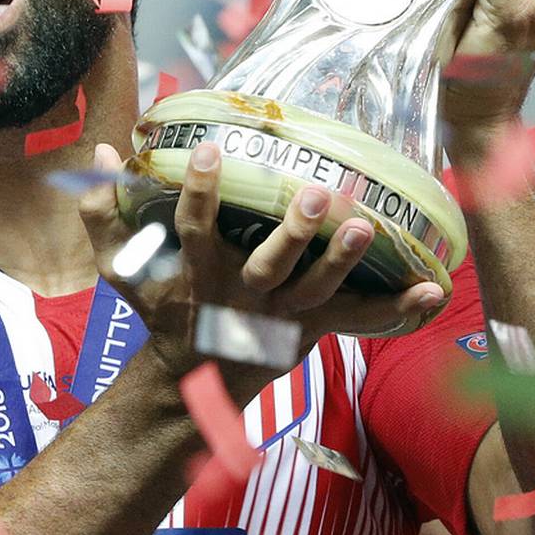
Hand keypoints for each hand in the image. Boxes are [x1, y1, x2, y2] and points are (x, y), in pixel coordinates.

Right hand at [80, 141, 447, 382]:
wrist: (195, 383)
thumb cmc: (162, 312)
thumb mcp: (123, 270)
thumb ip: (103, 215)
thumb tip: (100, 155)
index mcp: (199, 276)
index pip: (195, 228)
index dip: (202, 191)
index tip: (215, 151)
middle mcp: (244, 296)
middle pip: (271, 265)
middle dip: (294, 233)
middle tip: (315, 194)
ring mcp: (283, 317)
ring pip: (318, 289)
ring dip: (344, 260)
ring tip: (368, 228)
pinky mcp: (314, 329)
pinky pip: (360, 319)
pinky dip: (399, 309)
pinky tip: (434, 290)